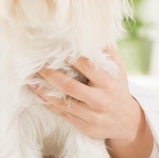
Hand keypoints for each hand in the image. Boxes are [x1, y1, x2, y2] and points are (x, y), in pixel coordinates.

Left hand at [29, 45, 152, 157]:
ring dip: (44, 91)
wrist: (127, 122)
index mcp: (108, 82)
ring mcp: (92, 115)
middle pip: (69, 86)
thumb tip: (92, 31)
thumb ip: (106, 51)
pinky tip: (37, 95)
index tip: (54, 48)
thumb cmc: (117, 88)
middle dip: (50, 74)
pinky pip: (62, 114)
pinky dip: (48, 104)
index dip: (69, 57)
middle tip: (36, 65)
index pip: (87, 66)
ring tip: (30, 81)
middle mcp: (100, 99)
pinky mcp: (84, 126)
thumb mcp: (118, 70)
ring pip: (63, 102)